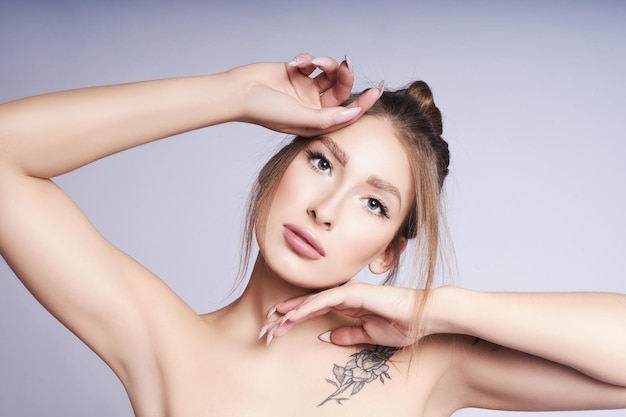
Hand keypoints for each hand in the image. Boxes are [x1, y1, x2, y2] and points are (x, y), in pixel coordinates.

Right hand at [228, 53, 382, 136]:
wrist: (240, 91)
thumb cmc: (266, 110)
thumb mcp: (301, 117)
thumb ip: (329, 118)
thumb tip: (354, 114)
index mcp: (317, 123)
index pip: (347, 113)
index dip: (364, 103)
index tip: (377, 90)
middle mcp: (314, 106)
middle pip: (341, 90)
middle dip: (344, 75)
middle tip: (346, 63)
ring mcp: (305, 89)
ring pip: (329, 73)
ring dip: (325, 63)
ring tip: (312, 61)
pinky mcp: (297, 73)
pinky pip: (313, 62)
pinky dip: (307, 58)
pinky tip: (295, 62)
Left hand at [260, 281, 422, 346]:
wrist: (425, 317)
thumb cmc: (403, 323)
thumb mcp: (368, 335)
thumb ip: (347, 334)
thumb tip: (325, 336)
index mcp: (347, 304)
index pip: (314, 310)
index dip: (293, 319)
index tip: (275, 330)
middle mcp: (344, 294)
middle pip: (307, 304)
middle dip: (284, 316)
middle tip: (264, 329)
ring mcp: (348, 292)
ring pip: (311, 301)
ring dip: (290, 313)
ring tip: (271, 324)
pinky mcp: (354, 293)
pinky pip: (325, 300)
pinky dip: (307, 307)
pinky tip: (292, 315)